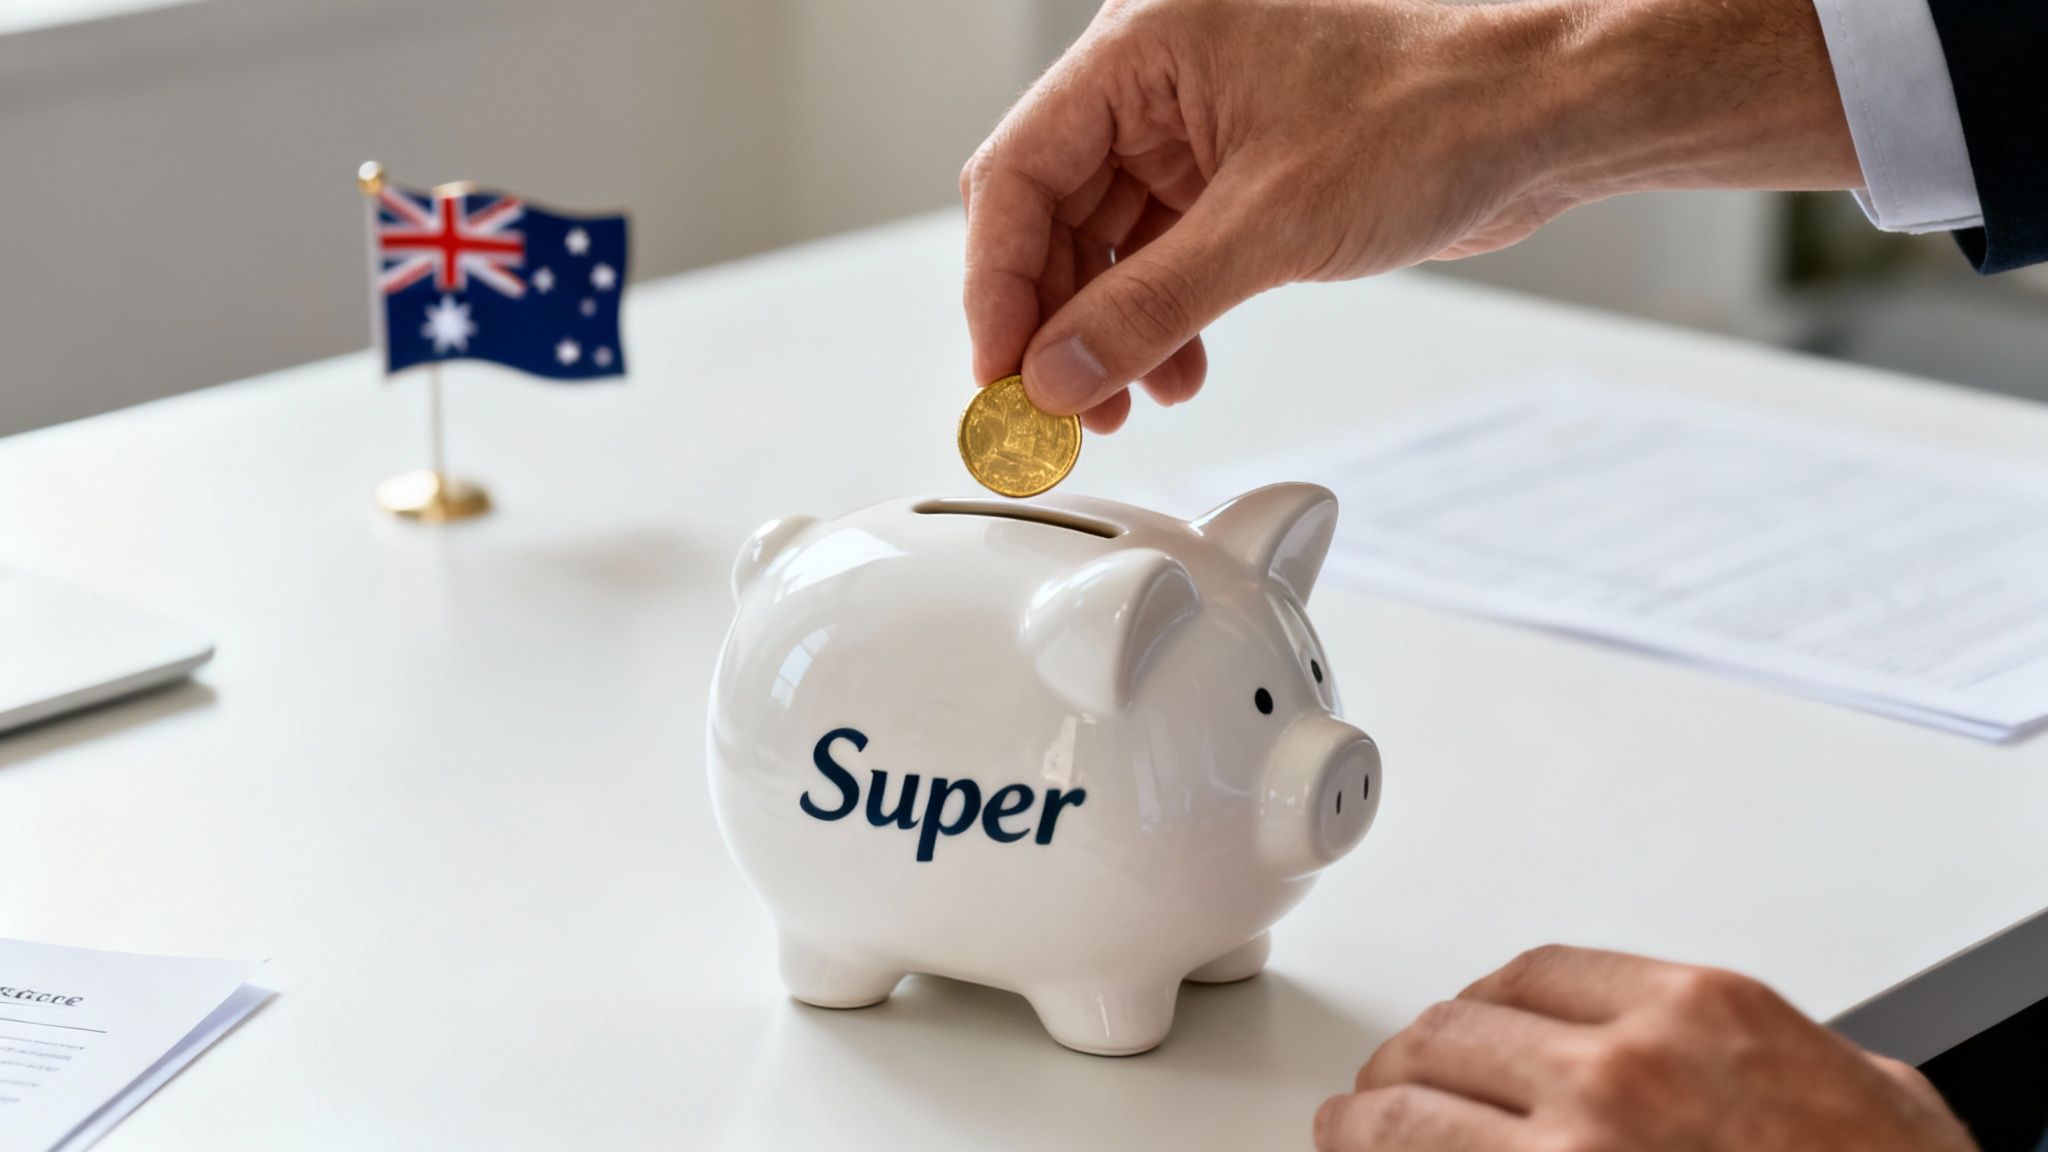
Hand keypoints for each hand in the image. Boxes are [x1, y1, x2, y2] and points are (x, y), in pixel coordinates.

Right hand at [960, 0, 1858, 430]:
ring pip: (1104, 244)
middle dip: (1053, 322)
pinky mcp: (1237, 173)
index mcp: (1142, 49)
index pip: (1018, 173)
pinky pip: (1161, 254)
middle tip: (1054, 414)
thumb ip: (1146, 309)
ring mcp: (1196, 128)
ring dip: (1107, 332)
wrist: (1545, 117)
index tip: (1000, 376)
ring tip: (1122, 406)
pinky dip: (1159, 318)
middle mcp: (1157, 81)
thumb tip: (1055, 377)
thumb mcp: (1270, 227)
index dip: (997, 286)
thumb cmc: (1434, 114)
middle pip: (1052, 215)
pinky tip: (1175, 371)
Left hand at [1316, 945, 1976, 1150]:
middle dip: (1414, 1057)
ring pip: (1412, 1108)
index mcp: (1694, 1012)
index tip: (1464, 1026)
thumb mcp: (1864, 1088)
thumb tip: (1741, 1056)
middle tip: (1389, 1078)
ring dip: (1369, 1114)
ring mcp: (1573, 1151)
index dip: (1482, 1004)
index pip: (1534, 976)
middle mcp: (1621, 1070)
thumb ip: (1773, 1049)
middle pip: (1457, 1034)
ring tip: (1349, 1124)